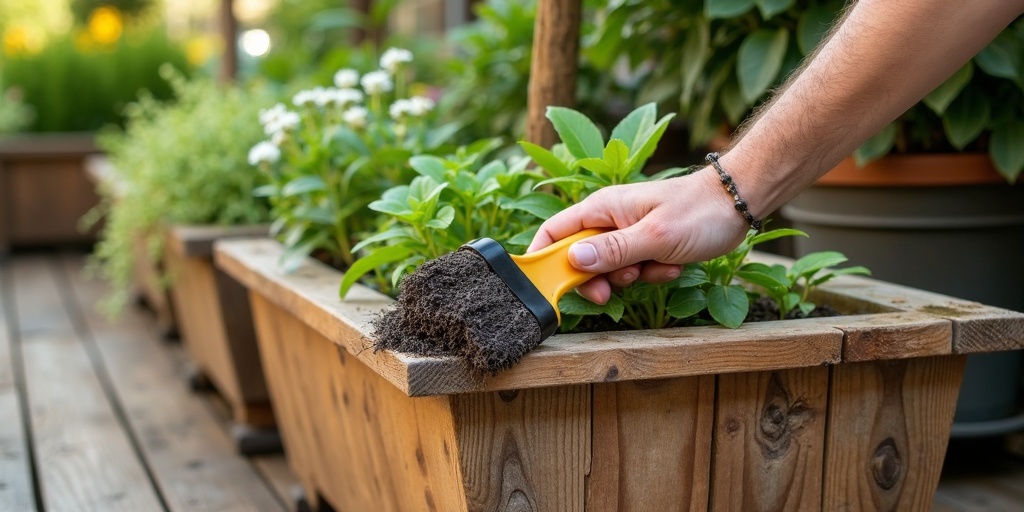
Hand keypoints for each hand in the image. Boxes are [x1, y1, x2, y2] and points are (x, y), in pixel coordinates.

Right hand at [527, 167, 749, 303]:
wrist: (738, 204)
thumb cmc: (698, 211)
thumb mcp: (654, 236)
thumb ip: (613, 251)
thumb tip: (574, 261)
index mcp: (602, 209)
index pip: (554, 232)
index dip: (543, 259)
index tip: (545, 287)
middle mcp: (609, 220)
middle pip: (580, 259)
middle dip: (599, 278)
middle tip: (616, 289)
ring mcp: (628, 234)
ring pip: (610, 269)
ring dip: (634, 276)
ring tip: (660, 264)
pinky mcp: (647, 246)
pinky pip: (636, 270)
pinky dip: (653, 273)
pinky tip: (673, 264)